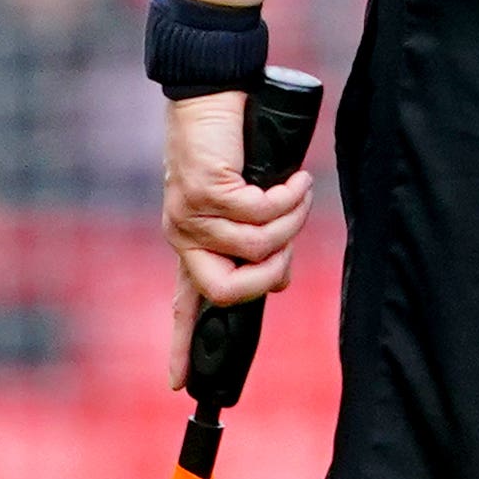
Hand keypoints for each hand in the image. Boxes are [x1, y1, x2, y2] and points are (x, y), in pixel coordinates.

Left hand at [160, 89, 311, 389]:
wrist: (210, 93)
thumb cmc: (230, 141)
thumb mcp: (244, 198)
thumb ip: (256, 238)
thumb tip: (279, 280)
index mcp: (190, 242)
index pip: (183, 304)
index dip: (182, 346)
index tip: (179, 385)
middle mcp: (184, 235)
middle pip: (226, 292)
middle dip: (270, 277)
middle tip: (291, 246)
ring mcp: (192, 215)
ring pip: (257, 247)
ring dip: (293, 221)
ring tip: (299, 190)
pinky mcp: (208, 190)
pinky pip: (263, 213)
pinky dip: (290, 197)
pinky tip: (295, 178)